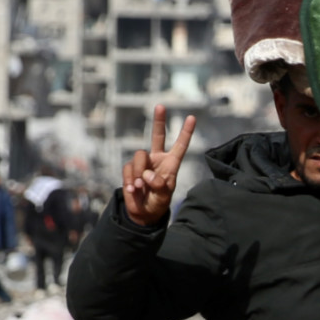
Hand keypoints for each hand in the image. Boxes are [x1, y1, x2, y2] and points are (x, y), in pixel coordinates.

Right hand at [122, 104, 195, 227]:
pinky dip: (130, 180)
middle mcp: (157, 159)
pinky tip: (134, 190)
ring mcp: (143, 163)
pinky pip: (128, 169)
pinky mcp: (130, 169)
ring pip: (139, 156)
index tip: (192, 117)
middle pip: (157, 136)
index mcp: (171, 164)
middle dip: (159, 121)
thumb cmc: (158, 203)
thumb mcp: (163, 196)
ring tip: (140, 187)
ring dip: (139, 172)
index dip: (186, 132)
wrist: (143, 212)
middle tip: (161, 106)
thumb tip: (146, 175)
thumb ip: (158, 185)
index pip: (180, 146)